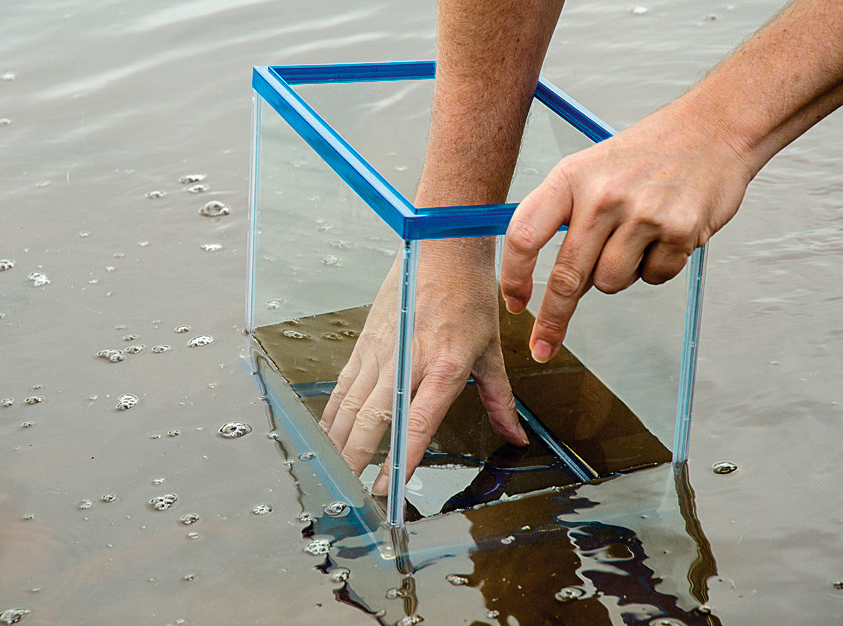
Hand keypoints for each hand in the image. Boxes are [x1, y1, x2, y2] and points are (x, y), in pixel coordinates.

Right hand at [320, 238, 528, 495]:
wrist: (440, 246)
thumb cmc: (468, 293)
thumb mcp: (491, 350)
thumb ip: (500, 400)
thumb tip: (516, 437)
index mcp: (445, 365)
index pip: (417, 422)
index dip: (399, 459)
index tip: (387, 489)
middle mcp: (408, 360)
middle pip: (372, 419)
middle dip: (355, 460)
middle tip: (346, 493)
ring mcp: (381, 351)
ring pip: (350, 406)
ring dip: (337, 443)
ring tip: (329, 473)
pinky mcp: (365, 342)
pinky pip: (343, 387)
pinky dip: (333, 415)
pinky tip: (327, 436)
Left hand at [500, 102, 751, 361]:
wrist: (712, 129)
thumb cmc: (645, 156)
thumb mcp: (589, 170)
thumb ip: (563, 218)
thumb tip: (542, 279)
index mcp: (570, 177)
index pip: (524, 236)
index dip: (513, 277)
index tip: (514, 304)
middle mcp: (602, 195)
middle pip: (565, 277)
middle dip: (552, 319)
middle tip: (543, 345)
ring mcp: (642, 214)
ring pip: (609, 283)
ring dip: (618, 276)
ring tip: (636, 239)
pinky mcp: (679, 230)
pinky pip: (653, 278)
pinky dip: (657, 267)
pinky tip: (665, 235)